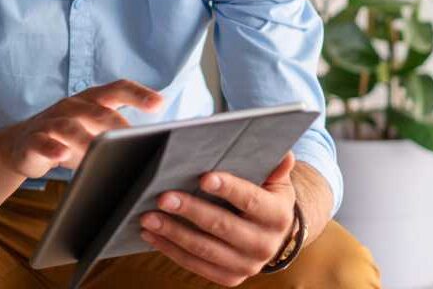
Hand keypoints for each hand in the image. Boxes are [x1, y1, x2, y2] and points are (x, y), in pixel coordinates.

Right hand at [3, 79, 164, 178]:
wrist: (20, 145)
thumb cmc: (68, 138)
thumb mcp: (93, 131)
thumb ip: (118, 133)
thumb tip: (154, 146)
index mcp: (92, 100)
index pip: (118, 89)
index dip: (139, 94)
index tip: (159, 104)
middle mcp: (72, 106)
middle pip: (98, 110)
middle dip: (117, 124)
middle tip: (135, 139)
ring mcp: (51, 121)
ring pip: (69, 126)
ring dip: (85, 138)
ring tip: (100, 150)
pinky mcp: (32, 139)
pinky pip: (42, 142)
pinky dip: (52, 148)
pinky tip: (62, 155)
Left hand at [139, 151, 297, 286]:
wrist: (273, 235)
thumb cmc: (266, 197)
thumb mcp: (276, 181)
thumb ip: (276, 167)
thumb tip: (284, 155)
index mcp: (278, 216)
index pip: (250, 201)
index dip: (228, 189)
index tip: (203, 178)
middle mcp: (265, 245)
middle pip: (222, 226)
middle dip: (190, 211)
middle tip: (163, 197)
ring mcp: (247, 266)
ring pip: (204, 249)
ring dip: (173, 233)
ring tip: (148, 217)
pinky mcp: (229, 278)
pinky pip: (195, 265)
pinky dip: (171, 250)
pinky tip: (152, 235)